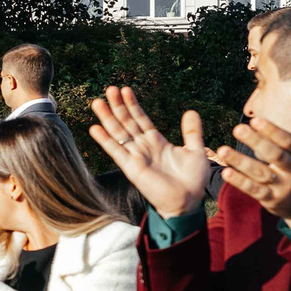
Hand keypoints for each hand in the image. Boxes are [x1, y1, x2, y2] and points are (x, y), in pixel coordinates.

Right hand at [89, 88, 210, 219]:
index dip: (132, 104)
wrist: (187, 201)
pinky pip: (116, 151)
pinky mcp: (131, 168)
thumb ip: (192, 132)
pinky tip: (94, 128)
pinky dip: (105, 140)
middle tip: (109, 88)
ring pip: (118, 133)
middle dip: (117, 106)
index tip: (125, 89)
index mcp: (156, 142)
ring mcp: (135, 156)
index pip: (141, 119)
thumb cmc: (192, 180)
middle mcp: (143, 147)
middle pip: (126, 122)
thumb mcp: (196, 151)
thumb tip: (190, 111)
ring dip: (107, 117)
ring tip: (97, 102)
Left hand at [212, 115, 290, 221]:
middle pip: (275, 155)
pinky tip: (225, 172)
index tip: (255, 120)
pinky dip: (240, 182)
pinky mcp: (272, 199)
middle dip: (256, 142)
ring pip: (261, 173)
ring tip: (222, 150)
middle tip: (237, 129)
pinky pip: (254, 190)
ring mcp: (283, 186)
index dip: (272, 131)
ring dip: (241, 162)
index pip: (288, 141)